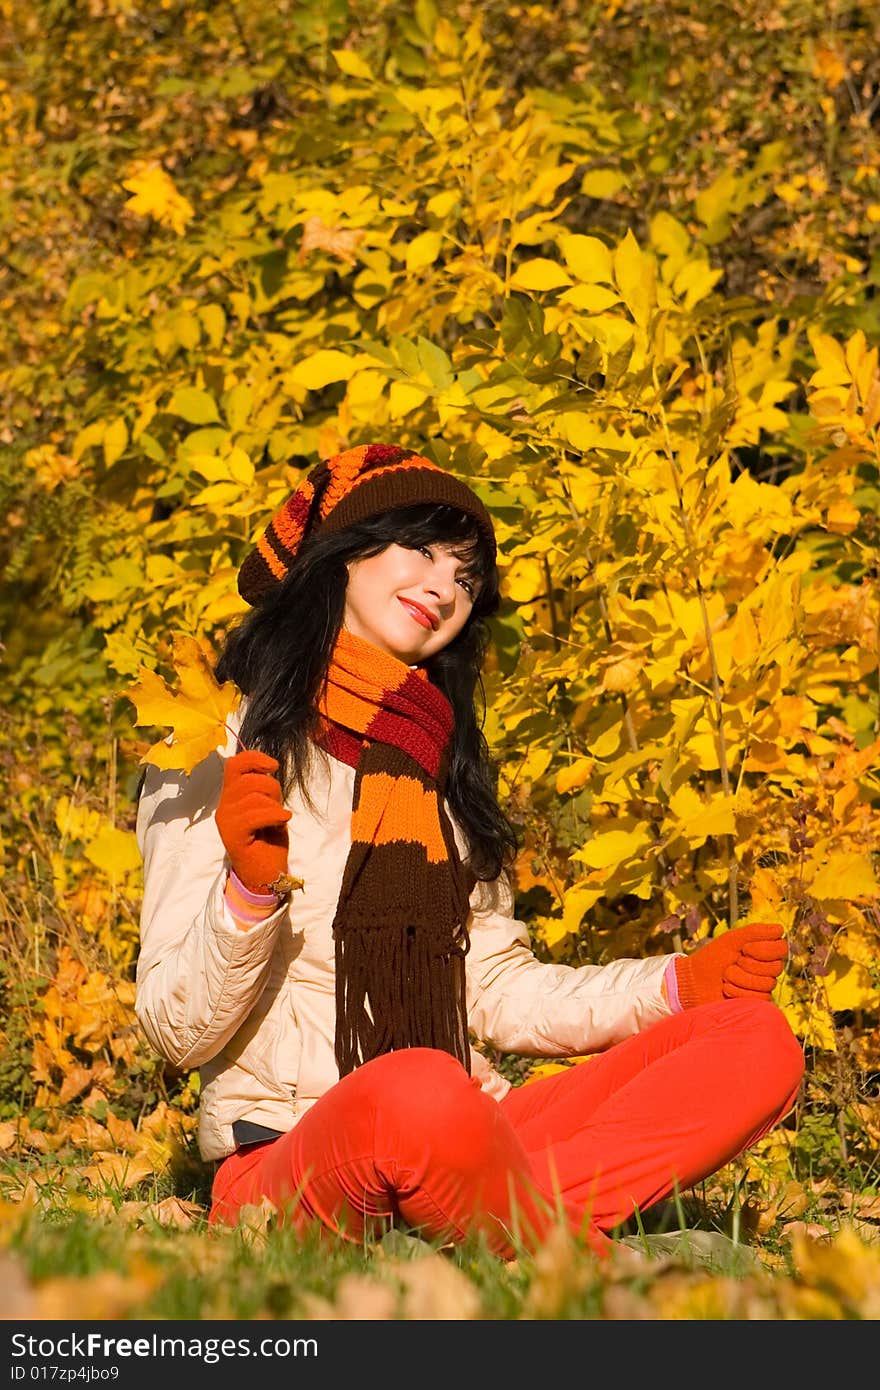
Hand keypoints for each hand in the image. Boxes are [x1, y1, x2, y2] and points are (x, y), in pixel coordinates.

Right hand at [215, 749, 291, 893]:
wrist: (266, 875)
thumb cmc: (269, 841)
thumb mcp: (267, 807)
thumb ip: (262, 788)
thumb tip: (266, 767)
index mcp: (230, 797)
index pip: (233, 765)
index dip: (254, 758)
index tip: (273, 766)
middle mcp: (224, 806)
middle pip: (247, 778)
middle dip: (271, 787)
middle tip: (277, 806)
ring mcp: (226, 820)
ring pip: (253, 796)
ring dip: (274, 805)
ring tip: (278, 818)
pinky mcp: (232, 835)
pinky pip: (255, 815)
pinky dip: (275, 816)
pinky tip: (283, 821)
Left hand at [674, 922, 787, 1009]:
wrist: (693, 982)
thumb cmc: (711, 958)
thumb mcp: (731, 940)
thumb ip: (755, 932)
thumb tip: (780, 929)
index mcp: (763, 951)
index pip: (782, 948)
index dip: (764, 949)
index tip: (744, 949)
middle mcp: (766, 970)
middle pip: (776, 968)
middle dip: (748, 965)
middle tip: (731, 964)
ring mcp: (762, 988)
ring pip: (766, 984)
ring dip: (740, 979)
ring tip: (726, 978)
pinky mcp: (755, 1004)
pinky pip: (759, 998)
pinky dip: (738, 993)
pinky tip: (727, 990)